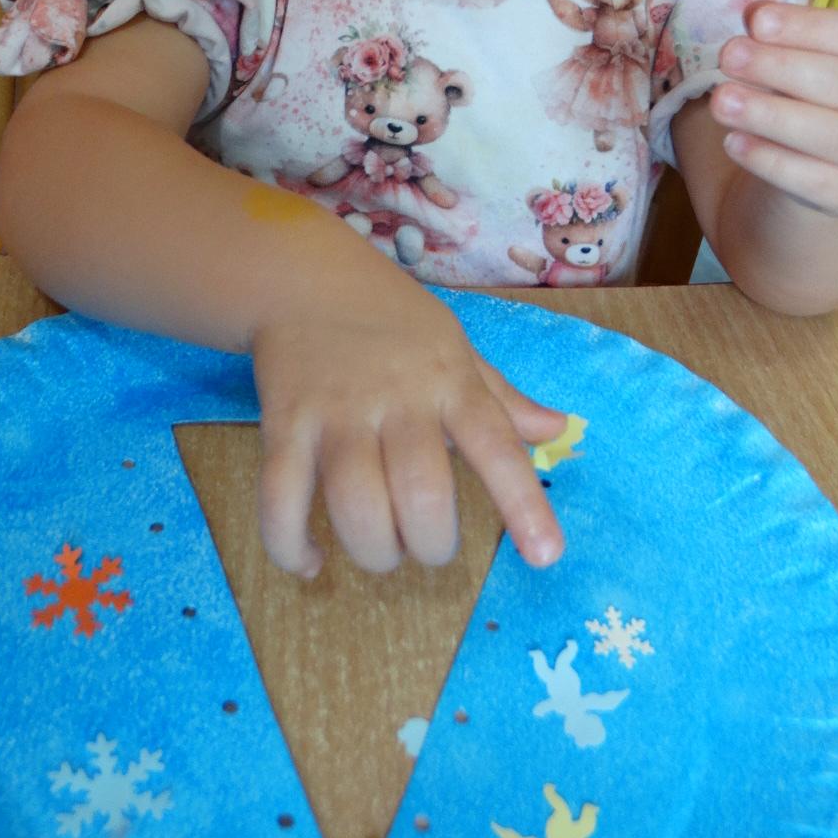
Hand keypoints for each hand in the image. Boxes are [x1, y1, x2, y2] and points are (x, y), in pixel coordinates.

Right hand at [251, 294, 567, 577]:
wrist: (302, 277)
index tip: (544, 555)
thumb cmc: (390, 320)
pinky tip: (308, 561)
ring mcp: (335, 413)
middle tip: (427, 542)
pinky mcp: (282, 426)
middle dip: (431, 543)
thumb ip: (501, 398)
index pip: (494, 444)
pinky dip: (289, 545)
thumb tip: (557, 430)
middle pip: (420, 492)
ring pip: (356, 506)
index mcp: (448, 380)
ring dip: (374, 551)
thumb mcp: (454, 346)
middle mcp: (396, 398)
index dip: (522, 504)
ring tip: (382, 549)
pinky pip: (280, 500)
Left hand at [713, 1, 837, 215]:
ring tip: (721, 101)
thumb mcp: (805, 54)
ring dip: (773, 117)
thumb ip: (786, 34)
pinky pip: (818, 182)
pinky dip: (772, 161)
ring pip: (837, 138)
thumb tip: (755, 15)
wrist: (824, 160)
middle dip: (785, 69)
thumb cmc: (814, 88)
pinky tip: (733, 142)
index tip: (756, 20)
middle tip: (729, 56)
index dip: (812, 27)